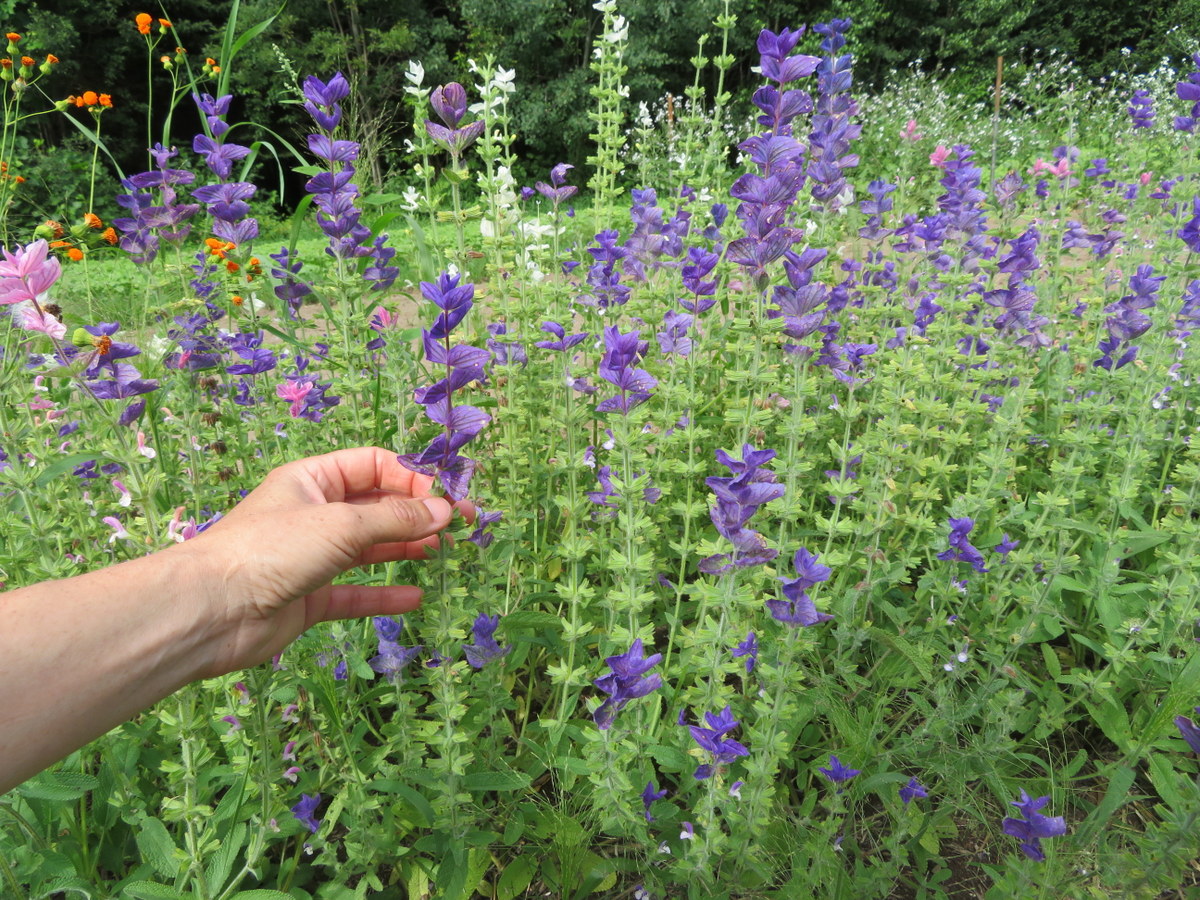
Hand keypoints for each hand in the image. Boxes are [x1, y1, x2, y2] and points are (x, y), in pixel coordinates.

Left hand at [183, 447, 468, 675]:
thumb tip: (445, 511)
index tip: (445, 498)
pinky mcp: (309, 598)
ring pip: (369, 548)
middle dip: (417, 514)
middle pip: (376, 506)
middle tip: (462, 526)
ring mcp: (311, 557)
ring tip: (444, 553)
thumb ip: (397, 519)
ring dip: (406, 548)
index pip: (374, 466)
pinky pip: (355, 592)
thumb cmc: (272, 549)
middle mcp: (313, 513)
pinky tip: (415, 597)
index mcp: (313, 480)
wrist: (212, 611)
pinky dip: (384, 594)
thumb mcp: (342, 524)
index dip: (412, 478)